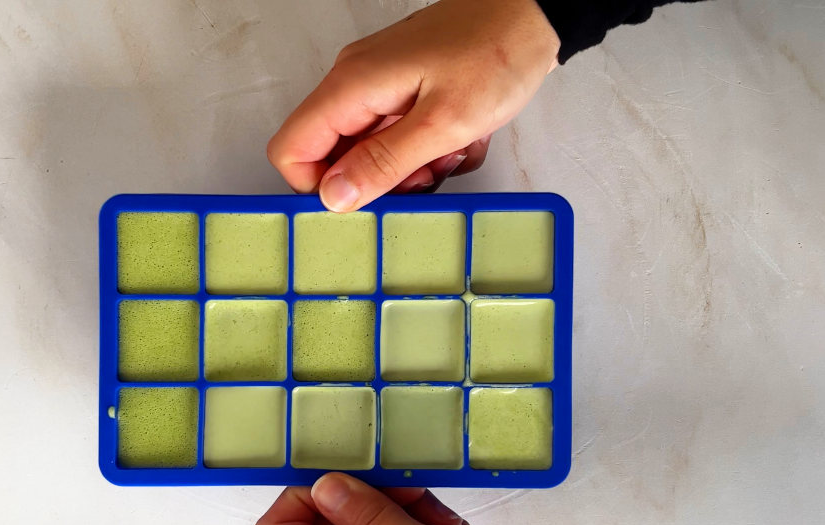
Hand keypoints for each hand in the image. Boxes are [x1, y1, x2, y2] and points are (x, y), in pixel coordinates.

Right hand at [267, 0, 560, 211]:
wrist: (533, 13)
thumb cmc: (497, 53)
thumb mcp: (444, 124)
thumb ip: (384, 164)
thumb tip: (333, 197)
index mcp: (352, 87)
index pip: (291, 150)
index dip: (318, 188)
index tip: (363, 205)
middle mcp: (356, 84)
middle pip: (333, 158)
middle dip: (378, 181)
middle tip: (425, 176)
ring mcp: (381, 88)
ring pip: (371, 153)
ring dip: (411, 169)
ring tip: (451, 152)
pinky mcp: (405, 92)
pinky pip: (400, 139)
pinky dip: (429, 151)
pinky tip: (462, 138)